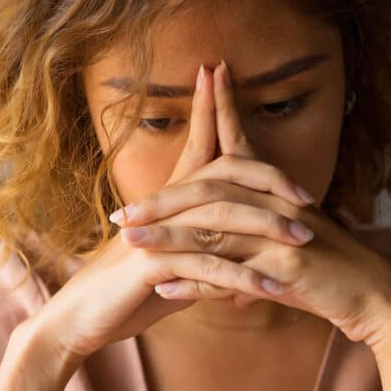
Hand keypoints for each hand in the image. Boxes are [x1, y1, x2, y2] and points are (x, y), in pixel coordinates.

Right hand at [34, 64, 280, 360]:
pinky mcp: (150, 264)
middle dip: (267, 179)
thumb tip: (238, 245)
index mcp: (169, 199)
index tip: (224, 73)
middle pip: (221, 175)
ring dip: (266, 229)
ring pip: (220, 218)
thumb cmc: (129, 289)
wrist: (82, 317)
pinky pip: (206, 266)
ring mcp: (156, 233)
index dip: (213, 108)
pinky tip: (271, 288)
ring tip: (304, 241)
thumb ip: (204, 246)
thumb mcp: (173, 262)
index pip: (200, 144)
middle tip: (308, 197)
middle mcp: (163, 207)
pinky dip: (242, 277)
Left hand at [113, 60, 390, 345]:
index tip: (200, 77)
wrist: (375, 295)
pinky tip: (165, 290)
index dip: (217, 110)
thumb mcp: (287, 241)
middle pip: (207, 191)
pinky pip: (230, 274)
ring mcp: (279, 236)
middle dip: (160, 201)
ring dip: (165, 239)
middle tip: (118, 213)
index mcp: (274, 192)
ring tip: (128, 244)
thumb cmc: (329, 269)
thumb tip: (218, 248)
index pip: (237, 143)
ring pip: (211, 231)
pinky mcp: (284, 270)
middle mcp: (274, 206)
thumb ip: (250, 235)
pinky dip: (195, 283)